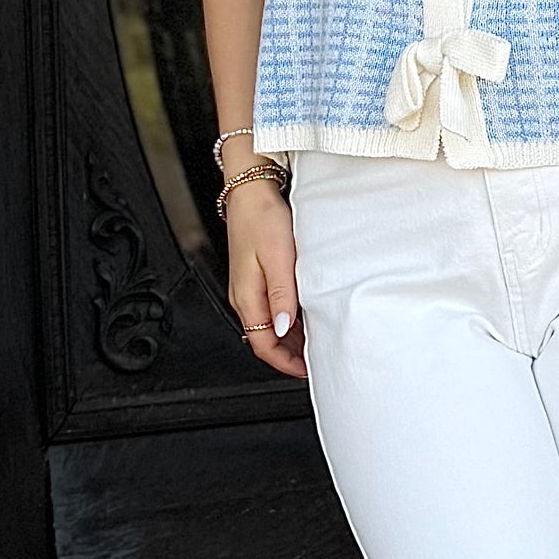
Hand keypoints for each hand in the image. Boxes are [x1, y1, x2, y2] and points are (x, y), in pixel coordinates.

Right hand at [227, 178, 306, 379]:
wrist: (251, 189)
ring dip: (288, 336)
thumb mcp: (278, 257)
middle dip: (288, 353)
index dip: (284, 362)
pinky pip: (269, 306)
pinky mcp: (254, 273)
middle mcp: (243, 294)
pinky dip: (286, 316)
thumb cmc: (262, 217)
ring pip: (267, 323)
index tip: (306, 370)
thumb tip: (284, 329)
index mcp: (246, 296)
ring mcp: (248, 284)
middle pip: (264, 337)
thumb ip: (281, 295)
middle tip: (315, 357)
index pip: (262, 344)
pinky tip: (302, 311)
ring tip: (313, 338)